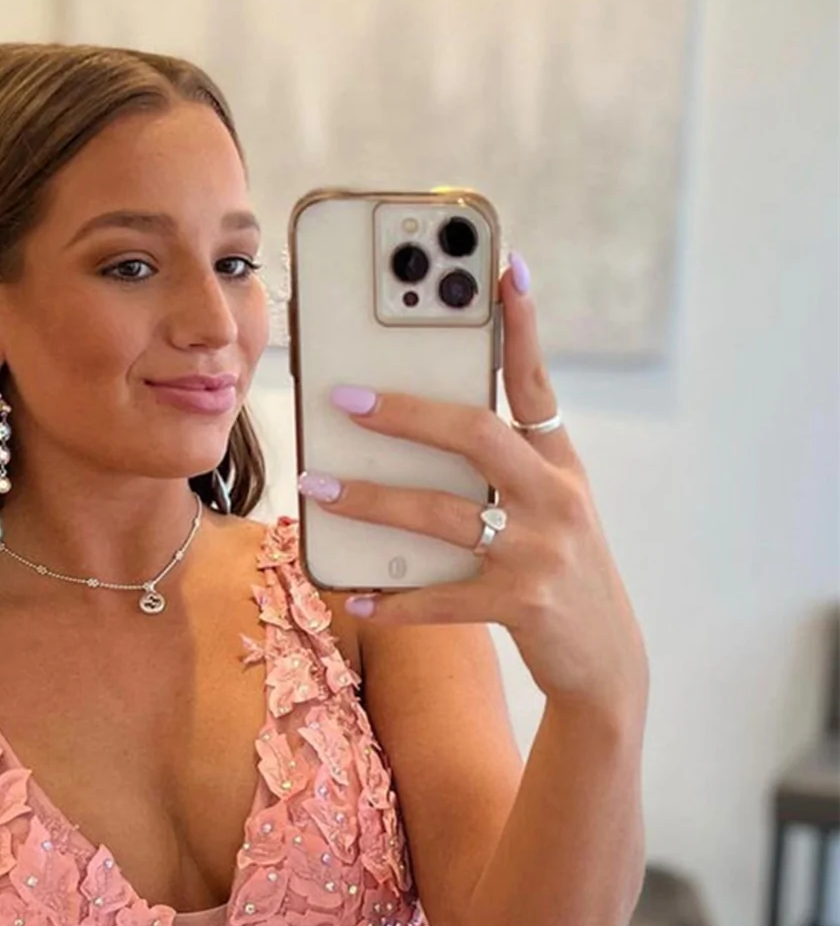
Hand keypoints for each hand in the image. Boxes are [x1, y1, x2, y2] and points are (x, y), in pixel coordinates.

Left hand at [295, 252, 648, 717]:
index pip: (536, 382)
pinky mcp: (521, 605)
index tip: (502, 268)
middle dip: (407, 414)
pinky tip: (356, 596)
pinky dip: (395, 601)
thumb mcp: (552, 508)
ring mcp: (539, 552)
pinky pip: (441, 599)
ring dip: (374, 500)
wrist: (606, 658)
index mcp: (561, 464)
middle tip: (346, 399)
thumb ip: (508, 466)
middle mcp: (555, 498)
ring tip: (320, 488)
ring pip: (443, 514)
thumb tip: (427, 427)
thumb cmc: (561, 570)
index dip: (521, 325)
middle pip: (476, 435)